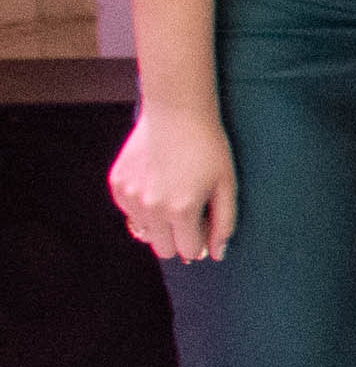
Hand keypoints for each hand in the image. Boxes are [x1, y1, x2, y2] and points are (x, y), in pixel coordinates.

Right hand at [110, 103, 235, 263]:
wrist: (176, 112)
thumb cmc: (209, 147)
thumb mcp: (227, 185)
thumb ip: (224, 224)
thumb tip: (217, 254)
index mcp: (181, 211)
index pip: (189, 251)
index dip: (201, 243)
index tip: (206, 226)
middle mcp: (151, 208)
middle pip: (163, 249)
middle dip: (178, 240)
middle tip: (191, 216)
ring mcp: (130, 196)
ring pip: (144, 232)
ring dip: (159, 225)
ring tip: (174, 196)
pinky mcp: (117, 184)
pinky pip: (131, 211)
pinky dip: (143, 207)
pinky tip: (157, 182)